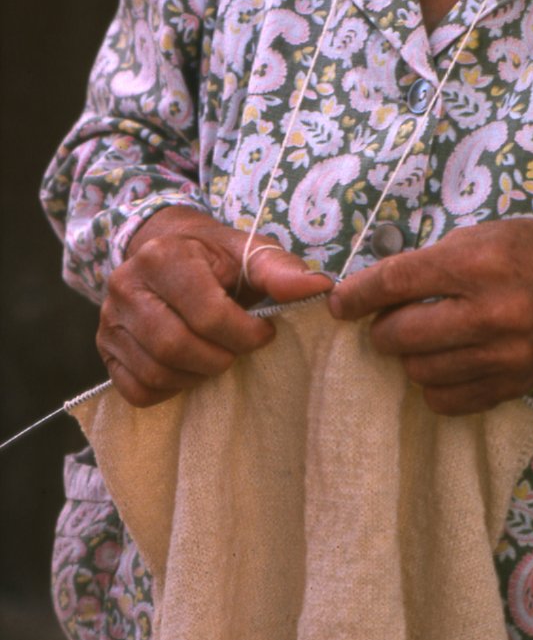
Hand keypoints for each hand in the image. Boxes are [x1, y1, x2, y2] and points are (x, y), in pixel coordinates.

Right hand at [97, 207, 331, 405]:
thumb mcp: (249, 252)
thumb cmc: (215, 255)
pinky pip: (136, 390)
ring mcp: (110, 320)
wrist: (167, 249)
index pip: (206, 313)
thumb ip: (281, 271)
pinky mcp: (106, 350)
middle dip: (220, 357)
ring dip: (197, 375)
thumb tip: (319, 289)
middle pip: (175, 346)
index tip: (265, 331)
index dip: (244, 333)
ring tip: (218, 356)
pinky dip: (170, 389)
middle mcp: (126, 286)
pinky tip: (190, 369)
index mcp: (163, 256)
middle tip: (240, 349)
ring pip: (155, 371)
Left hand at [327, 220, 532, 414]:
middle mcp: (491, 313)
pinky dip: (434, 383)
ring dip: (408, 356)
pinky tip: (445, 361)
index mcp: (480, 264)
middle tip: (386, 319)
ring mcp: (501, 356)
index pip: (398, 282)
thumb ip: (434, 257)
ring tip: (422, 338)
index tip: (339, 302)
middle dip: (381, 328)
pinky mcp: (508, 387)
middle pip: (401, 334)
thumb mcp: (488, 234)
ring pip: (418, 371)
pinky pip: (445, 400)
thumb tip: (378, 285)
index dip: (358, 294)